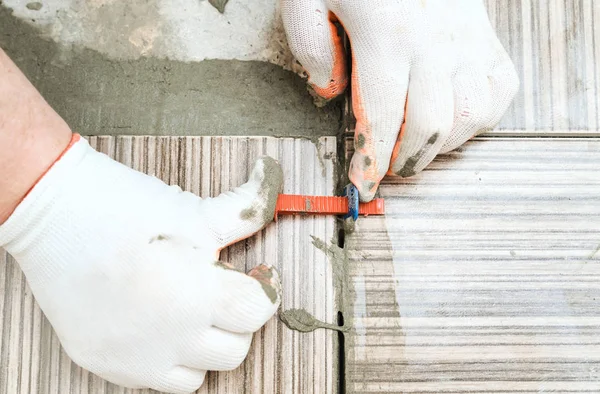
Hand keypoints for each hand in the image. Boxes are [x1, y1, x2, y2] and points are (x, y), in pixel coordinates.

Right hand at [0, 135, 282, 392]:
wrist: (55, 214)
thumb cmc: (124, 206)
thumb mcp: (193, 211)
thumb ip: (243, 210)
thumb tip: (274, 187)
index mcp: (196, 296)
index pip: (258, 312)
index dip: (267, 290)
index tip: (261, 277)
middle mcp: (169, 337)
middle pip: (236, 349)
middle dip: (239, 320)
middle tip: (225, 292)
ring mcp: (135, 358)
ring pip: (199, 375)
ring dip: (207, 347)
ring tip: (193, 312)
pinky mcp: (106, 364)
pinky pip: (156, 380)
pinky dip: (169, 359)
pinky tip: (161, 327)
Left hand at [282, 0, 518, 200]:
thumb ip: (312, 47)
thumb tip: (331, 94)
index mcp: (386, 36)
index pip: (382, 117)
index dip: (371, 161)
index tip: (363, 186)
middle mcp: (434, 42)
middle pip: (430, 127)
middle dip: (405, 161)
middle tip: (387, 168)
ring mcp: (467, 39)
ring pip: (470, 116)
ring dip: (441, 145)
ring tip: (415, 146)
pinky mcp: (487, 36)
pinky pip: (499, 91)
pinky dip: (479, 118)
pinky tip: (452, 120)